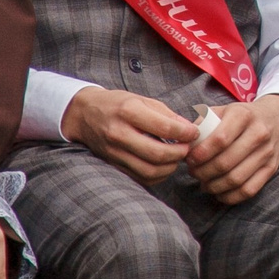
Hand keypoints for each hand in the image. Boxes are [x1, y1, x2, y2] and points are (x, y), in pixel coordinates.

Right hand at [62, 87, 199, 184]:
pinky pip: (140, 178)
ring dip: (170, 167)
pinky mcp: (112, 165)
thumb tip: (189, 129)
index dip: (185, 133)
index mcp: (129, 111)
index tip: (194, 133)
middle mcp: (119, 134)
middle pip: (157, 154)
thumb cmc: (117, 104)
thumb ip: (167, 115)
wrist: (84, 115)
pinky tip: (164, 165)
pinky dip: (157, 176)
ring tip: (177, 158)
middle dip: (179, 153)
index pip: (164, 127)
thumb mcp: (142, 100)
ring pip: (149, 171)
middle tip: (188, 148)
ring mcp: (114, 152)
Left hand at [187, 94, 278, 204]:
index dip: (200, 154)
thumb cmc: (245, 116)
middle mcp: (259, 133)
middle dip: (203, 172)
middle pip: (225, 163)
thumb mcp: (226, 109)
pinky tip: (219, 192)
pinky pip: (249, 190)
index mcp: (243, 115)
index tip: (189, 159)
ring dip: (214, 186)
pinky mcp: (272, 169)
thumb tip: (183, 143)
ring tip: (203, 183)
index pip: (220, 139)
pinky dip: (230, 196)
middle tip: (193, 172)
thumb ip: (203, 122)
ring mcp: (267, 153)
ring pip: (236, 179)